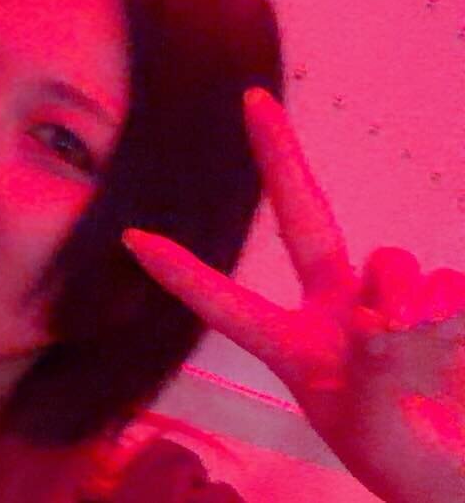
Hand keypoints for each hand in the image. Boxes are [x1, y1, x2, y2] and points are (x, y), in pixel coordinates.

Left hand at [123, 88, 464, 502]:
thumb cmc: (417, 469)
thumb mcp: (381, 436)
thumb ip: (375, 378)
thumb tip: (378, 319)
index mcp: (298, 351)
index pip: (229, 308)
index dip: (183, 275)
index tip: (131, 239)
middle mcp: (339, 314)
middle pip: (305, 220)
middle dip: (281, 156)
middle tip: (253, 97)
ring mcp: (393, 301)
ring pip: (394, 263)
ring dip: (413, 305)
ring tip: (432, 366)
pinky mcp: (447, 298)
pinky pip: (451, 284)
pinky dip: (456, 317)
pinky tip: (459, 353)